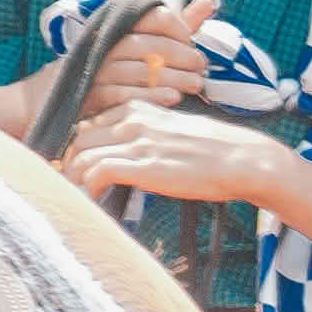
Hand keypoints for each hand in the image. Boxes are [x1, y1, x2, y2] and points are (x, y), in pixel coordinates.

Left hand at [63, 101, 304, 208]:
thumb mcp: (172, 131)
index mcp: (136, 109)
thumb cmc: (214, 150)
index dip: (76, 149)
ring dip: (73, 180)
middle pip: (77, 139)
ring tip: (75, 199)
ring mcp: (136, 142)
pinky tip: (92, 202)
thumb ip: (144, 136)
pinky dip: (87, 189)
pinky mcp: (143, 165)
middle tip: (67, 187)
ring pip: (81, 156)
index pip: (87, 124)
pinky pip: (96, 173)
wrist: (244, 160)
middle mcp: (131, 121)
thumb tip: (124, 156)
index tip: (73, 169)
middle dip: (68, 164)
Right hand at [74, 0, 223, 127]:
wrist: (70, 94)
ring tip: (195, 85)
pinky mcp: (94, 95)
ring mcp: (98, 69)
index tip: (193, 42)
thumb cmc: (122, 65)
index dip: (179, 28)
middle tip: (201, 67)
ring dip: (174, 78)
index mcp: (120, 25)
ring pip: (141, 71)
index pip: (154, 17)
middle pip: (149, 45)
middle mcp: (107, 43)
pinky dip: (152, 96)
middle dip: (181, 56)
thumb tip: (210, 1)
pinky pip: (125, 94)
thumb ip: (180, 23)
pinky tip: (172, 98)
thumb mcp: (152, 40)